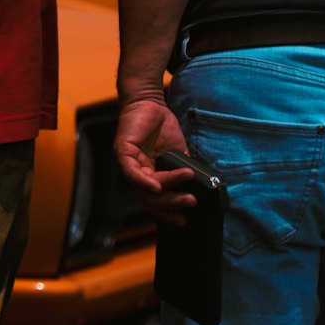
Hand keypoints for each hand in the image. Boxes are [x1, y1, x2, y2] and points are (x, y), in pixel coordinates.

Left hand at [115, 97, 197, 223]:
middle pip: (150, 198)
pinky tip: (157, 186)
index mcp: (149, 176)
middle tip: (190, 203)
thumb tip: (202, 189)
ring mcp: (128, 162)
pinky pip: (130, 172)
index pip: (155, 201)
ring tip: (186, 188)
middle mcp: (136, 173)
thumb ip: (185, 170)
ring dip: (166, 191)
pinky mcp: (122, 151)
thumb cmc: (163, 128)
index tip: (184, 220)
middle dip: (171, 204)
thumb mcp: (179, 154)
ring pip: (144, 187)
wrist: (150, 103)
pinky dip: (144, 182)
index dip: (168, 212)